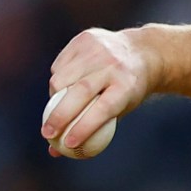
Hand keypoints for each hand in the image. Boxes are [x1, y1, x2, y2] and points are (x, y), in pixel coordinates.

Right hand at [43, 26, 151, 154]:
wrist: (143, 53)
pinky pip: (61, 65)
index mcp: (127, 86)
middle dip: (59, 116)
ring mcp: (98, 49)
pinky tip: (61, 88)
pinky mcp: (85, 39)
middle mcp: (113, 65)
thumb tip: (55, 152)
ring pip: (63, 77)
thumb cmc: (128, 91)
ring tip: (54, 111)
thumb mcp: (120, 111)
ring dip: (54, 97)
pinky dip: (58, 79)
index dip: (84, 127)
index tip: (68, 144)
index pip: (102, 109)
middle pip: (79, 92)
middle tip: (47, 133)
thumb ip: (91, 130)